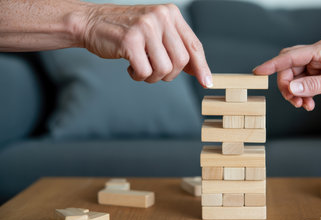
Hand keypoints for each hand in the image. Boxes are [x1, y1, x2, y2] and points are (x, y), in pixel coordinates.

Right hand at [76, 3, 211, 86]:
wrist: (91, 22)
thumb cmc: (126, 31)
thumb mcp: (156, 32)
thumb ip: (176, 46)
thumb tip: (198, 70)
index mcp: (171, 14)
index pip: (194, 45)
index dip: (202, 66)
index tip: (206, 82)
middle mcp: (161, 17)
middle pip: (181, 60)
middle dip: (170, 74)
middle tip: (155, 71)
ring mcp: (145, 28)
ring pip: (164, 69)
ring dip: (153, 76)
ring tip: (141, 67)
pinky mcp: (130, 40)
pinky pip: (145, 72)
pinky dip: (138, 76)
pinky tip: (130, 67)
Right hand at [253, 40, 320, 109]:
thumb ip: (313, 85)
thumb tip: (290, 87)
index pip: (290, 56)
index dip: (273, 65)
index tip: (258, 72)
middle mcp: (317, 57)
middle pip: (288, 67)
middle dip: (285, 84)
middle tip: (292, 99)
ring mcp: (318, 68)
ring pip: (293, 78)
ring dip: (293, 93)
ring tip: (302, 105)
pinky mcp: (320, 78)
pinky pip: (302, 86)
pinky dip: (301, 96)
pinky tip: (308, 105)